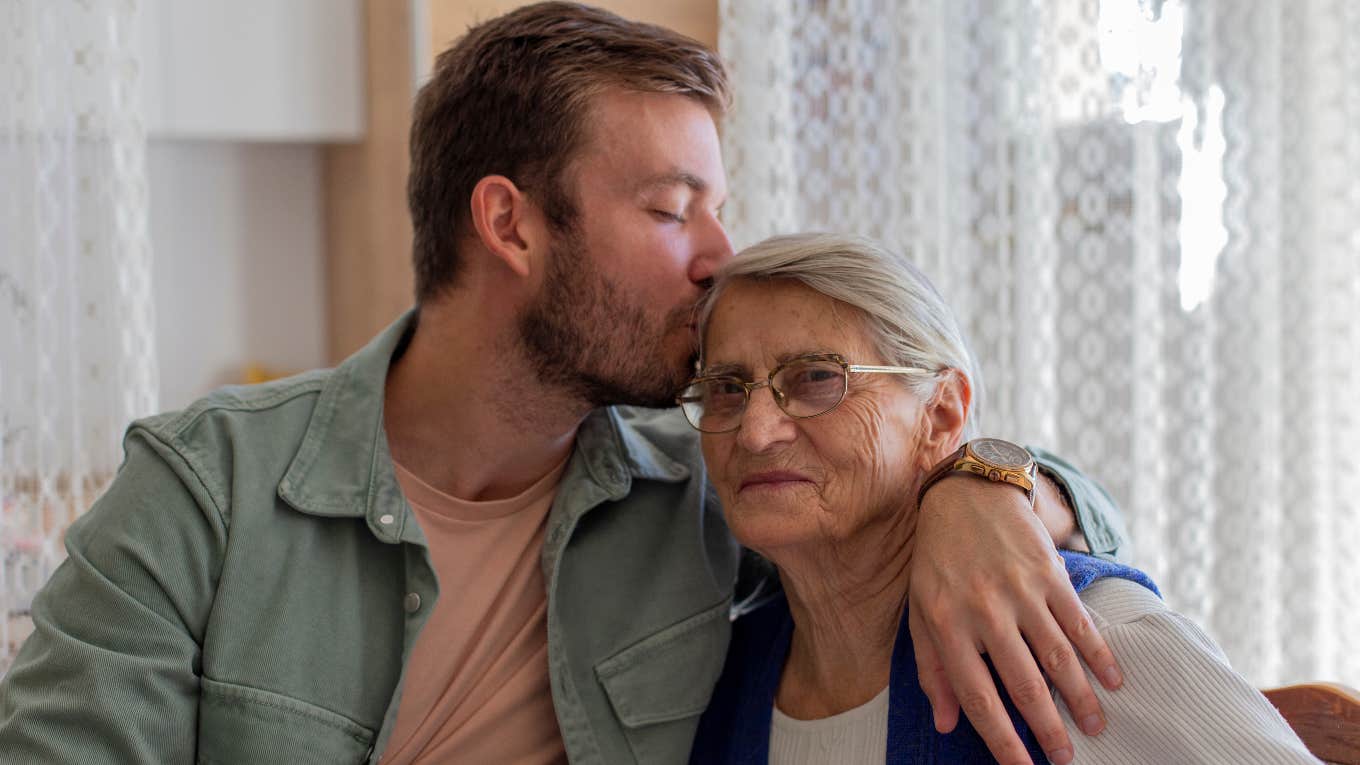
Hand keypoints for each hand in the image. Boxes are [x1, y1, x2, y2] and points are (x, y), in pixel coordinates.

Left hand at [907, 475, 1122, 764]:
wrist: (967, 494)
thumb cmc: (938, 561)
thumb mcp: (921, 611)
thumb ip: (932, 669)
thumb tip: (947, 724)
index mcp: (947, 625)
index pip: (977, 697)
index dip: (1002, 739)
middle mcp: (984, 610)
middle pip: (1024, 684)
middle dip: (1048, 729)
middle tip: (1065, 758)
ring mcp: (1020, 591)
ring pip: (1057, 657)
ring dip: (1080, 698)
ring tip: (1094, 727)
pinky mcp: (1049, 573)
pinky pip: (1079, 622)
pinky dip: (1099, 654)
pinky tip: (1112, 681)